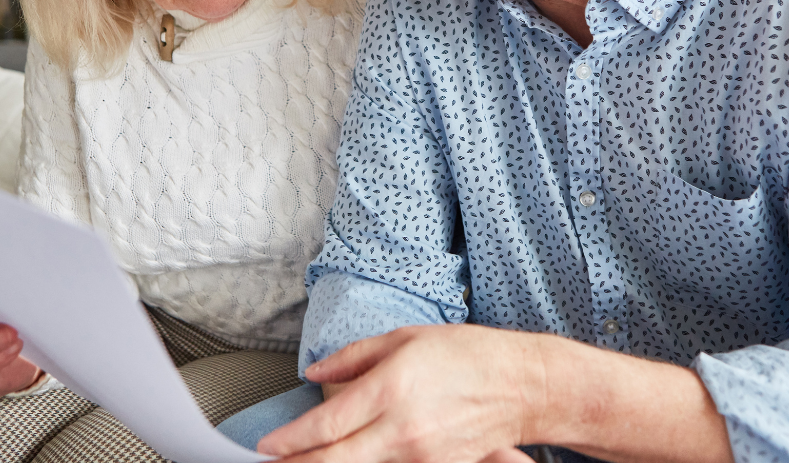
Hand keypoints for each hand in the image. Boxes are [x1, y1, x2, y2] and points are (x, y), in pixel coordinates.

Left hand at [258, 324, 541, 462]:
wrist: (521, 386)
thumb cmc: (466, 353)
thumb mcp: (405, 338)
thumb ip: (354, 357)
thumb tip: (316, 372)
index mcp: (390, 388)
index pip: (327, 425)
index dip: (291, 440)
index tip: (267, 446)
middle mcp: (401, 428)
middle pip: (335, 460)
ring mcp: (419, 456)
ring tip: (305, 461)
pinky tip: (350, 457)